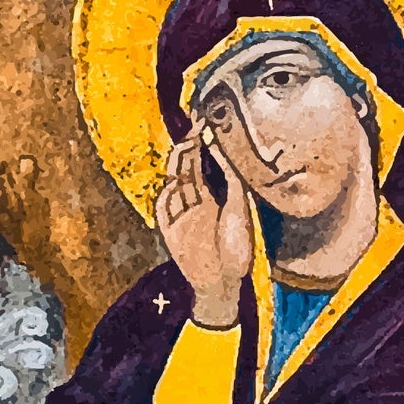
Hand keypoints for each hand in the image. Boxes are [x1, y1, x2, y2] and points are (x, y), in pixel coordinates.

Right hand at [154, 129, 251, 326]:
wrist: (223, 280)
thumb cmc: (236, 248)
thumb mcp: (240, 208)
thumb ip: (231, 180)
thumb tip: (223, 150)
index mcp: (209, 196)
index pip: (200, 163)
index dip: (199, 143)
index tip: (201, 123)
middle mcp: (192, 202)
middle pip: (185, 169)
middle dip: (187, 148)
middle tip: (193, 130)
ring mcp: (179, 214)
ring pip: (174, 183)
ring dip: (180, 164)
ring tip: (188, 145)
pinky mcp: (169, 230)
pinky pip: (164, 208)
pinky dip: (168, 194)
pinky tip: (176, 181)